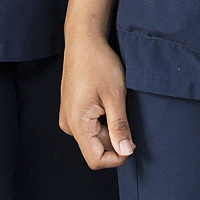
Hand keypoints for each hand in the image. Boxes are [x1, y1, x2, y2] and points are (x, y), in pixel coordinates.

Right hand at [60, 34, 134, 168]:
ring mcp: (68, 116)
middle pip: (96, 148)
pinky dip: (103, 119)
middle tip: (124, 113)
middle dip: (115, 138)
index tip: (131, 142)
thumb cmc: (98, 63)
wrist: (83, 40)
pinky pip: (90, 125)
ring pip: (94, 136)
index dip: (117, 157)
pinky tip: (106, 100)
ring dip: (109, 127)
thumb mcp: (115, 96)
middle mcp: (68, 123)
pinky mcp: (72, 109)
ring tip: (114, 103)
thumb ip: (120, 127)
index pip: (95, 159)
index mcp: (76, 123)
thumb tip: (126, 151)